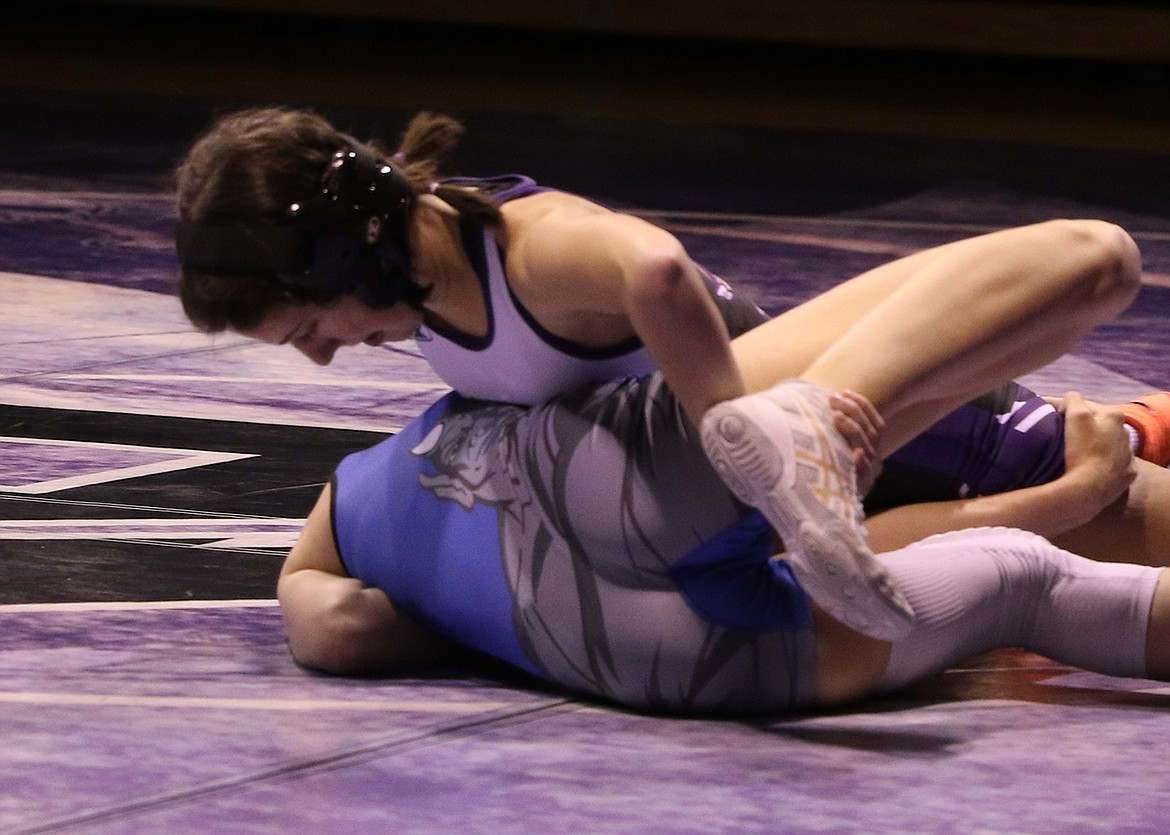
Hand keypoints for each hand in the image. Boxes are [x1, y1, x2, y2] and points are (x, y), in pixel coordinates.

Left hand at [831, 390, 883, 495]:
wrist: (828, 507)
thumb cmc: (828, 472)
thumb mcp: (835, 450)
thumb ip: (837, 432)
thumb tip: (826, 403)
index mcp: (871, 449)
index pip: (876, 424)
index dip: (864, 406)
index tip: (847, 392)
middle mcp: (873, 459)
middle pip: (870, 431)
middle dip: (853, 411)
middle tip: (833, 399)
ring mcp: (868, 474)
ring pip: (866, 446)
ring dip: (852, 428)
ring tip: (835, 416)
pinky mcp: (860, 488)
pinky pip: (864, 473)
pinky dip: (861, 462)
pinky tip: (856, 453)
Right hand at [1056, 390, 1135, 509]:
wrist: (1089, 489)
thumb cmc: (1082, 450)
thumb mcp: (1075, 416)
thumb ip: (1072, 399)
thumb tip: (1069, 397)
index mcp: (1114, 416)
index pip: (1082, 404)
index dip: (1062, 408)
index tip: (1045, 415)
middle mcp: (1125, 433)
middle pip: (1095, 424)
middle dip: (1078, 426)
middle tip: (1057, 434)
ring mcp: (1127, 456)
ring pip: (1103, 444)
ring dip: (1090, 444)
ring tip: (1071, 452)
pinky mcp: (1125, 475)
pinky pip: (1110, 464)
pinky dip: (1099, 463)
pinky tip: (1087, 466)